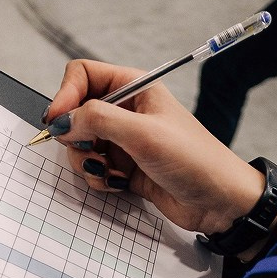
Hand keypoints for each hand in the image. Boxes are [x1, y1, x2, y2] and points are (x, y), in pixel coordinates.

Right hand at [43, 60, 267, 234]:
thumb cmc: (195, 160)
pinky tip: (120, 184)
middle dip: (76, 137)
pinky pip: (94, 168)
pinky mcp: (125, 167)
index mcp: (134, 87)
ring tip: (111, 172)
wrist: (220, 201)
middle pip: (76, 113)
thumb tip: (62, 121)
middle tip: (92, 152)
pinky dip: (99, 178)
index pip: (82, 75)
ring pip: (81, 145)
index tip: (56, 122)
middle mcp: (126, 110)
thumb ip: (98, 121)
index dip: (65, 96)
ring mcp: (124, 140)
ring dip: (87, 162)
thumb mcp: (143, 133)